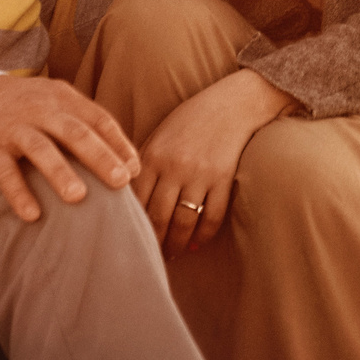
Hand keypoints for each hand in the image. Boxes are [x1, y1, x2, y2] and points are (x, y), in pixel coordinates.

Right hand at [0, 76, 138, 222]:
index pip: (98, 119)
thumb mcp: (55, 104)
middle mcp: (40, 110)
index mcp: (62, 99)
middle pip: (75, 132)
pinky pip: (4, 171)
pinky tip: (32, 215)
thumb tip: (125, 161)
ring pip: (40, 149)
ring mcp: (14, 128)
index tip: (134, 170)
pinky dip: (18, 193)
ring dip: (60, 173)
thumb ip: (85, 125)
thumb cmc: (25, 107)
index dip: (118, 144)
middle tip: (120, 182)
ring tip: (78, 197)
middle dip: (99, 157)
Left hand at [133, 69, 297, 252]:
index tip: (130, 240)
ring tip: (172, 253)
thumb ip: (143, 165)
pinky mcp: (223, 178)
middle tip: (150, 256)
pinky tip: (197, 243)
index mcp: (153, 156)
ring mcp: (200, 174)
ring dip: (177, 244)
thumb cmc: (191, 120)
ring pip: (183, 222)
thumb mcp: (159, 136)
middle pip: (158, 217)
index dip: (132, 226)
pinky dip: (204, 235)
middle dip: (154, 242)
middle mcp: (174, 167)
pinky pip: (212, 216)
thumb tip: (127, 201)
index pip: (136, 202)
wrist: (232, 103)